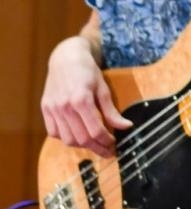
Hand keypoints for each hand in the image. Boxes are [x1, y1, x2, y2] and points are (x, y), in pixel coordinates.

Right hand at [40, 37, 130, 157]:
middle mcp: (64, 105)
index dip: (107, 142)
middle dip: (98, 148)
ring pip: (67, 139)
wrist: (65, 58)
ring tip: (94, 144)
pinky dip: (65, 138)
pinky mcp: (45, 108)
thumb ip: (112, 111)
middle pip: (82, 139)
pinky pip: (53, 132)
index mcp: (81, 100)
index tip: (114, 144)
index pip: (96, 132)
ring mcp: (53, 108)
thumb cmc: (87, 72)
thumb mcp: (103, 89)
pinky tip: (76, 135)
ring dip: (82, 146)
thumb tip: (126, 127)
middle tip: (108, 151)